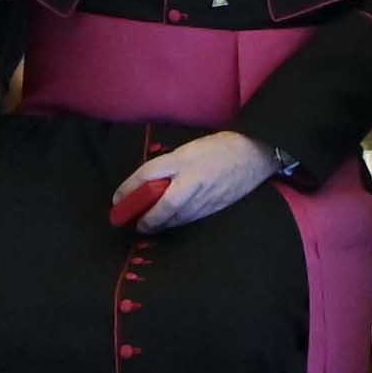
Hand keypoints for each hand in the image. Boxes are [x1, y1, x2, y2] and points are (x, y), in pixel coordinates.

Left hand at [108, 126, 273, 232]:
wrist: (253, 155)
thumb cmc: (219, 147)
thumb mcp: (189, 149)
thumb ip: (169, 165)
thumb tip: (147, 183)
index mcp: (184, 160)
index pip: (149, 174)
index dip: (129, 188)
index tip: (118, 198)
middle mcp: (193, 180)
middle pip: (163, 206)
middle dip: (146, 218)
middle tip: (133, 222)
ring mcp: (205, 197)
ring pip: (176, 217)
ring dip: (158, 224)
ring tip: (146, 225)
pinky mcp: (213, 208)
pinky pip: (189, 219)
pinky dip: (174, 223)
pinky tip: (167, 222)